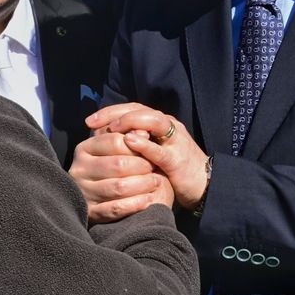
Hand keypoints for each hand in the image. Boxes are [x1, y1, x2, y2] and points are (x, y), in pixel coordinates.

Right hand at [69, 129, 173, 223]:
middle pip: (118, 164)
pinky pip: (116, 208)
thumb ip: (129, 137)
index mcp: (84, 148)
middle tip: (155, 167)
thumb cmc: (114, 167)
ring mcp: (83, 191)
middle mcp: (79, 169)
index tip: (151, 147)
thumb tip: (145, 131)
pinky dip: (136, 204)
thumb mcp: (116, 149)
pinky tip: (149, 199)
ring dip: (143, 184)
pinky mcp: (89, 212)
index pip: (114, 141)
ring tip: (156, 182)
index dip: (137, 145)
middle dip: (142, 166)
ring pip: (119, 187)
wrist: (102, 198)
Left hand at [88, 104, 209, 211]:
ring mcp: (175, 141)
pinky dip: (145, 144)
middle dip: (114, 114)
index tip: (90, 120)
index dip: (110, 112)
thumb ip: (136, 142)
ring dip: (130, 122)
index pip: (132, 108)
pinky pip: (160, 149)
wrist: (204, 185)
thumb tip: (106, 139)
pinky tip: (130, 142)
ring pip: (153, 121)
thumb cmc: (173, 169)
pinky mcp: (178, 159)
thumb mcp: (152, 152)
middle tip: (93, 122)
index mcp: (160, 124)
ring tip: (111, 128)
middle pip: (140, 110)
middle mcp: (168, 126)